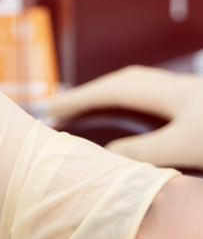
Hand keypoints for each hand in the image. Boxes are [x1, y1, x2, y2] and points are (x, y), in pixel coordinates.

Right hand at [49, 66, 202, 168]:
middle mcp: (182, 88)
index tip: (50, 109)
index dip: (78, 98)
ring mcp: (195, 97)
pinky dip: (137, 111)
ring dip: (114, 100)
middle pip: (126, 84)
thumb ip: (143, 151)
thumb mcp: (184, 146)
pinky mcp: (201, 110)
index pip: (113, 91)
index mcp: (173, 92)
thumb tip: (108, 154)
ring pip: (144, 92)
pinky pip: (160, 103)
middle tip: (67, 109)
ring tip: (95, 114)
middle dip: (92, 94)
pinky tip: (138, 126)